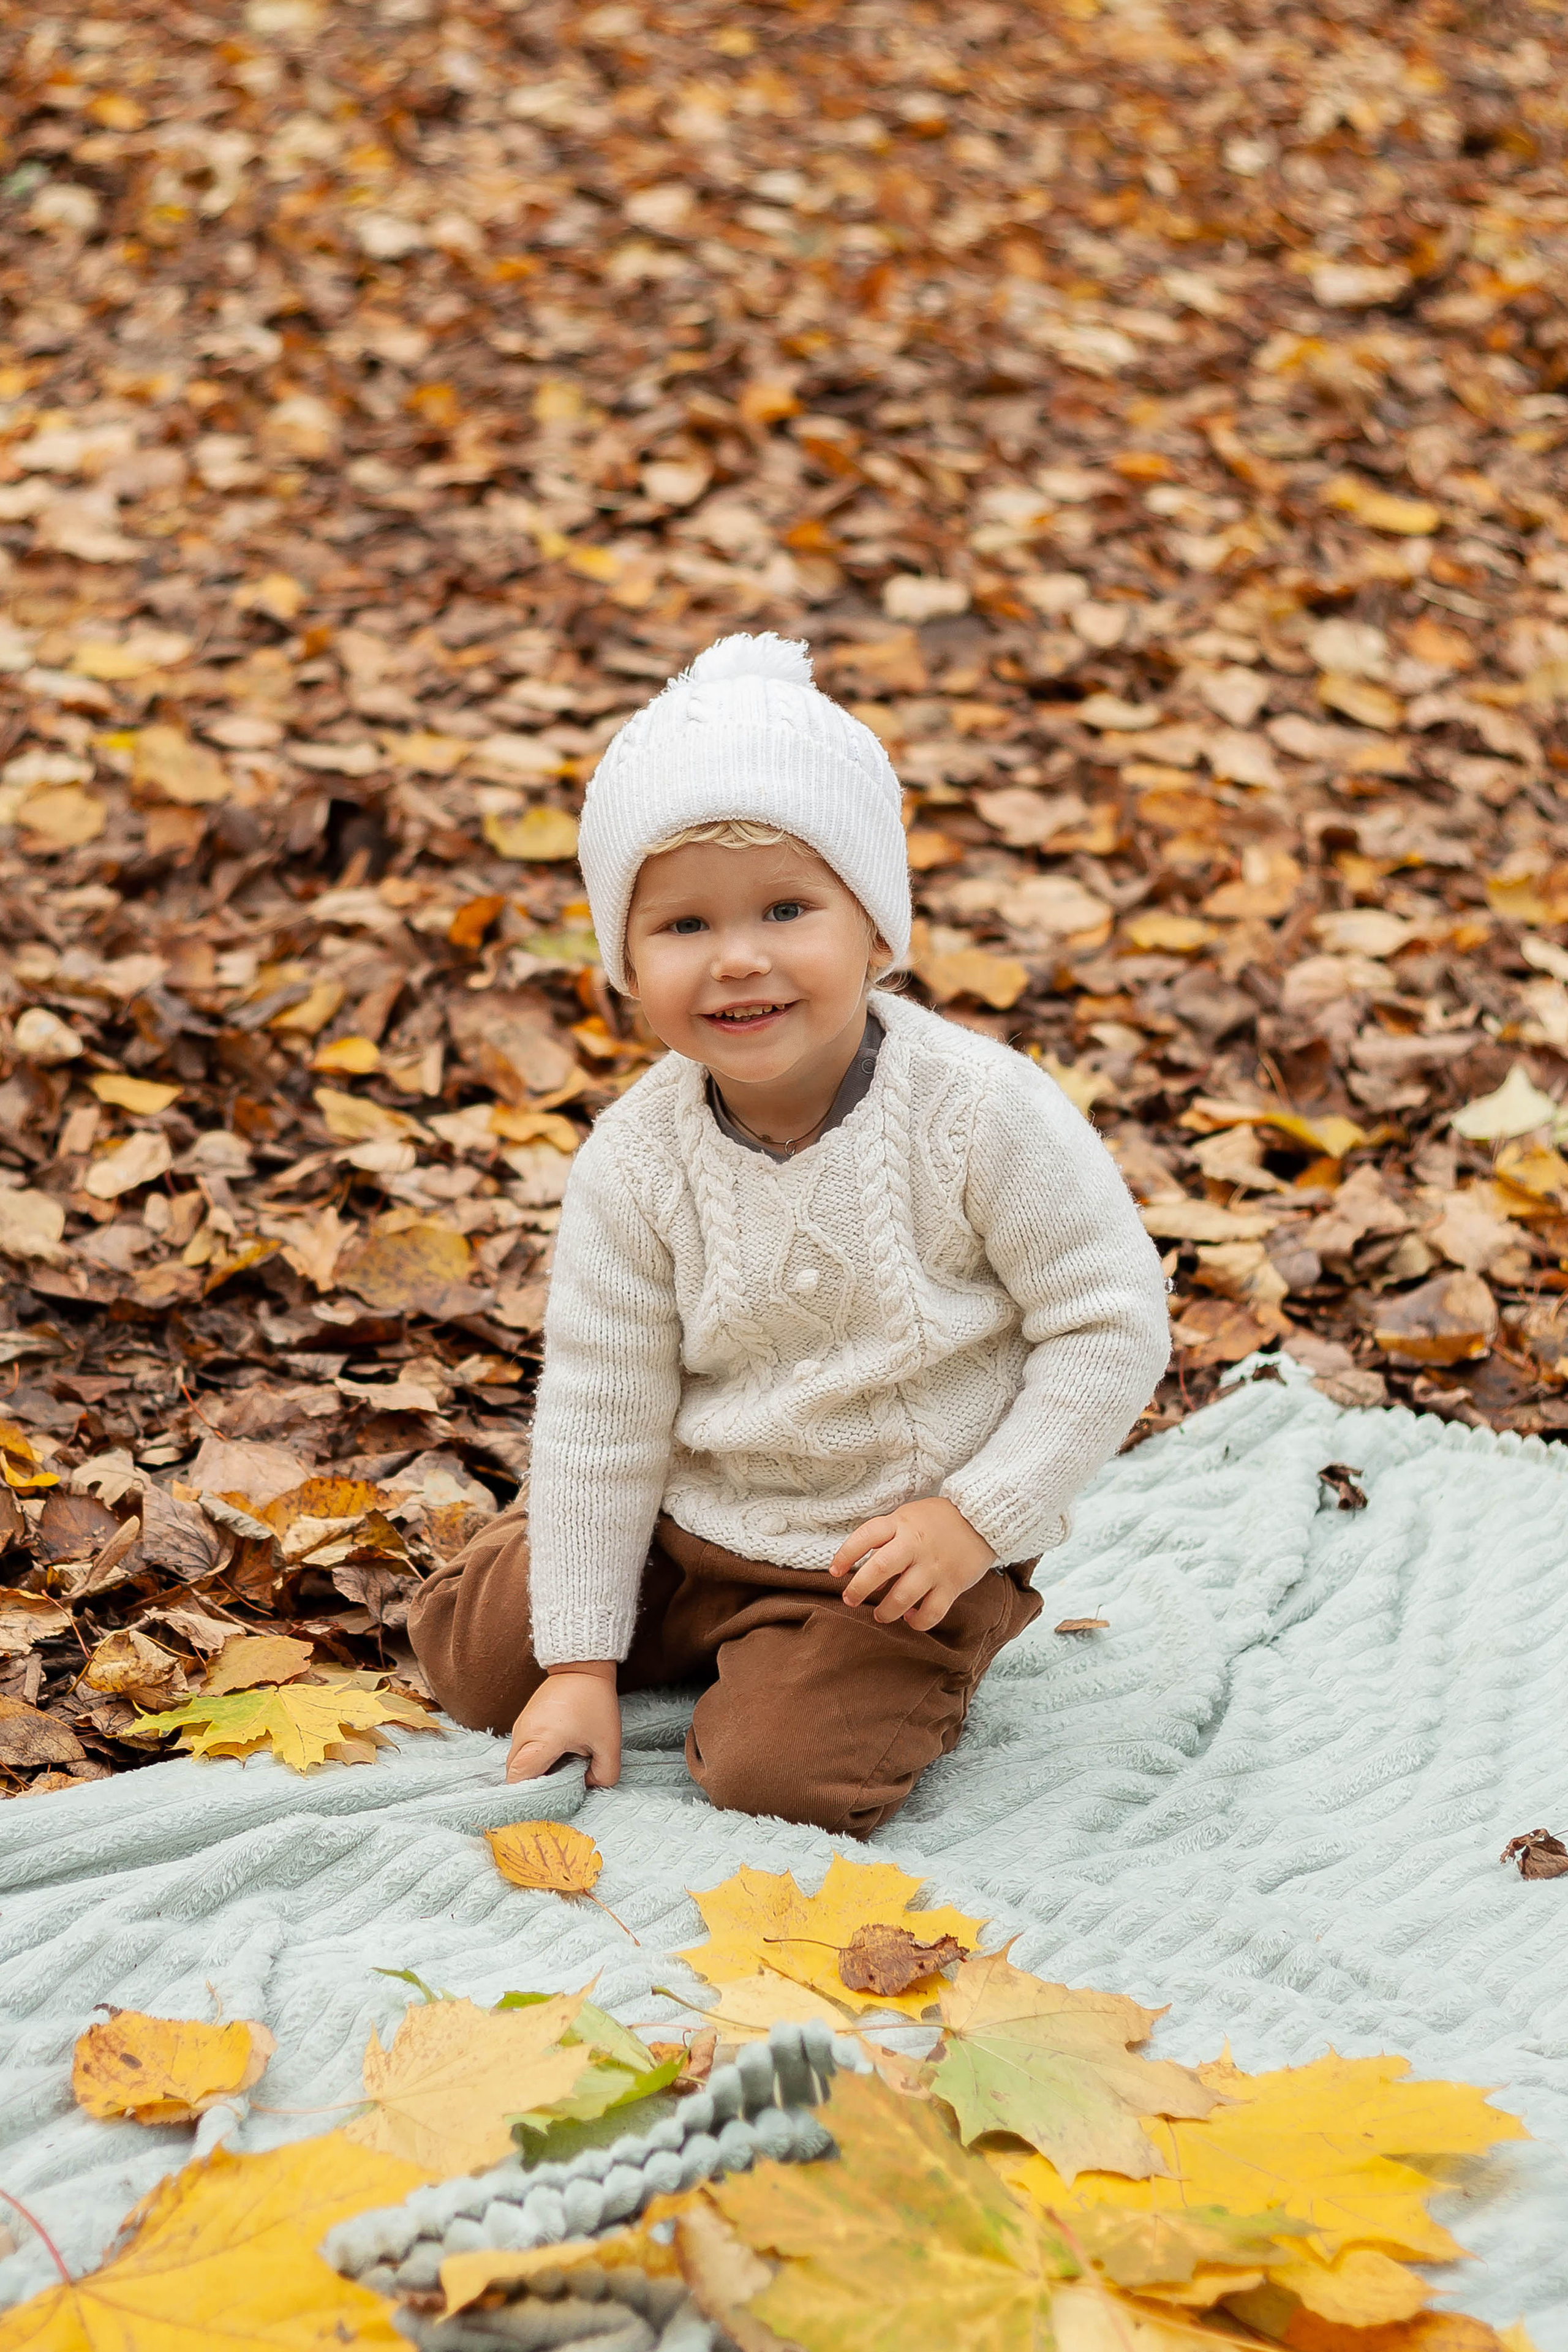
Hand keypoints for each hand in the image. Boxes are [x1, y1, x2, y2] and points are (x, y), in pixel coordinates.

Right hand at [506, 1662, 620, 1786]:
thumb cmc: (594, 1702)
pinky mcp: (524, 1721)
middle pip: (514, 1773)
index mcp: (541, 1740)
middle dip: (531, 1785)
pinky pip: (521, 1749)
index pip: (518, 1778)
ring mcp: (520, 1726)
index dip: (528, 1795)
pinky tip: (555, 1756)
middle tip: (556, 1787)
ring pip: (516, 1762)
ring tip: (559, 1771)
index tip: (546, 1800)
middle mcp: (524, 1734)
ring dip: (533, 1771)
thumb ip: (604, 1773)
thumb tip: (587, 1785)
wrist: (581, 1666)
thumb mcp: (609, 1742)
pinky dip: (532, 1759)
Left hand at [829, 1498, 995, 1631]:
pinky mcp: (953, 1585)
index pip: (866, 1535)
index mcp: (901, 1524)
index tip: (835, 1571)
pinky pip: (932, 1612)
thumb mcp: (908, 1517)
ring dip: (886, 1611)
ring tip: (880, 1615)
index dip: (846, 1554)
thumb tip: (862, 1565)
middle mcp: (916, 1545)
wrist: (981, 1519)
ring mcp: (935, 1566)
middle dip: (859, 1588)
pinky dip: (918, 1622)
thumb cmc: (937, 1520)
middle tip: (850, 1600)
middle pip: (880, 1567)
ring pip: (903, 1596)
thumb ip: (887, 1537)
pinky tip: (911, 1620)